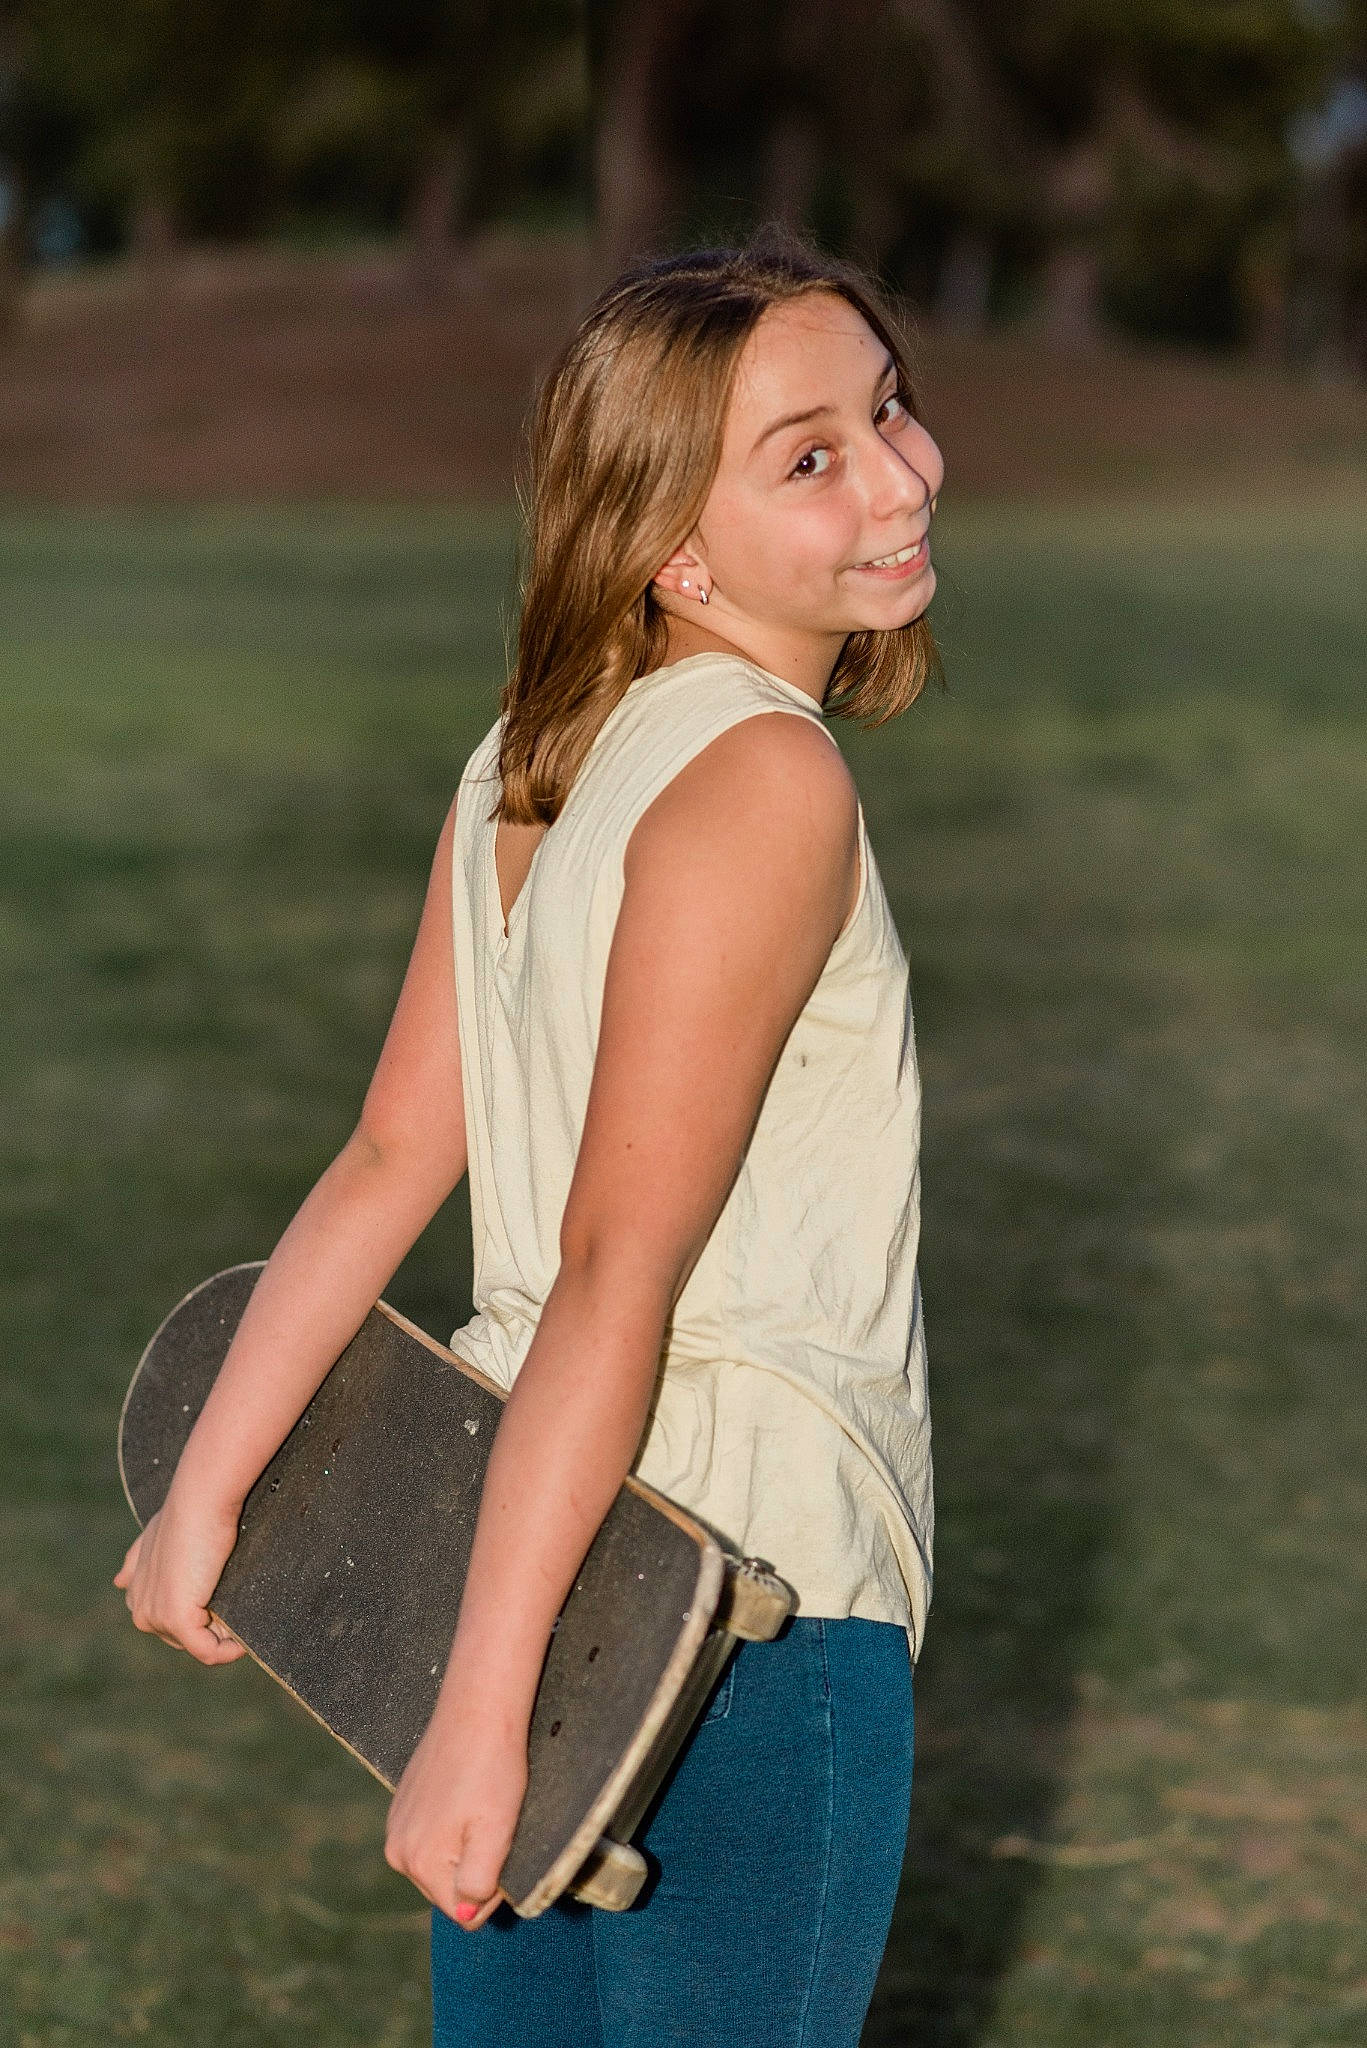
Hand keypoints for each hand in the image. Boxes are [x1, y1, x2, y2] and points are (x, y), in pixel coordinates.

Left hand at [113, 1494, 247, 1665]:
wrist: (198, 1502)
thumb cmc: (184, 1514)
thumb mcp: (152, 1538)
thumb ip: (136, 1562)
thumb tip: (118, 1583)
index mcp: (137, 1594)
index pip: (168, 1622)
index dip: (197, 1616)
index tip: (221, 1599)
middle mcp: (141, 1610)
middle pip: (185, 1638)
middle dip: (212, 1627)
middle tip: (233, 1597)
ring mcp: (156, 1617)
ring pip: (199, 1644)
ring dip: (224, 1634)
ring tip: (237, 1602)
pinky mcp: (177, 1619)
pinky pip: (208, 1652)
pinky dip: (229, 1650)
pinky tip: (243, 1640)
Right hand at [385, 1700, 529, 1930]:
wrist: (476, 1711)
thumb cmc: (493, 1770)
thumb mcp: (497, 1832)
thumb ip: (478, 1883)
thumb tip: (464, 1913)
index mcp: (422, 1864)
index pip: (465, 1912)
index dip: (493, 1888)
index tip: (503, 1847)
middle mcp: (399, 1852)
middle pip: (448, 1890)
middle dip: (475, 1868)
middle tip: (492, 1824)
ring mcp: (396, 1826)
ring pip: (440, 1863)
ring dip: (463, 1846)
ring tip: (478, 1807)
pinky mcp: (400, 1805)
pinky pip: (429, 1836)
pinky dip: (450, 1825)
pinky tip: (463, 1795)